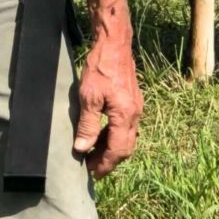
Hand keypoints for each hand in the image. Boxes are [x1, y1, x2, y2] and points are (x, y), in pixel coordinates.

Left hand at [72, 30, 141, 178]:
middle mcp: (135, 115)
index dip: (105, 164)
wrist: (115, 45)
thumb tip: (82, 148)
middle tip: (91, 168)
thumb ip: (87, 125)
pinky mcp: (133, 102)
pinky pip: (126, 127)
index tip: (92, 173)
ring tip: (93, 154)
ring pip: (127, 139)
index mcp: (125, 116)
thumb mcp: (88, 97)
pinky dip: (114, 136)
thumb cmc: (100, 67)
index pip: (117, 150)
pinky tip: (100, 136)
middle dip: (109, 161)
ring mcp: (136, 108)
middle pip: (125, 148)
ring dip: (111, 149)